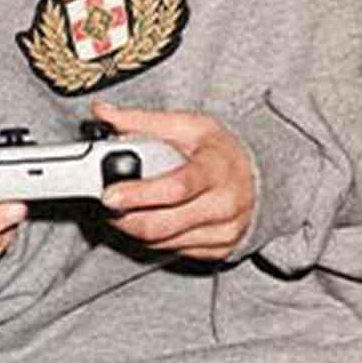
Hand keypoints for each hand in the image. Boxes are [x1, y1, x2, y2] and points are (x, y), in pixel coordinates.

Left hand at [94, 101, 253, 261]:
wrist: (258, 179)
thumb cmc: (220, 152)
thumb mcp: (188, 126)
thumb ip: (141, 121)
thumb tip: (103, 112)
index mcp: (217, 168)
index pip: (176, 187)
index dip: (138, 194)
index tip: (108, 194)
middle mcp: (225, 204)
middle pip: (161, 224)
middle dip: (123, 218)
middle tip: (106, 204)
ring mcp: (224, 231)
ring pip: (161, 242)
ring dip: (132, 228)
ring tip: (123, 209)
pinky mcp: (219, 250)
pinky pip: (171, 250)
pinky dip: (152, 238)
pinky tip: (147, 219)